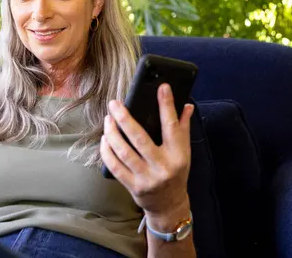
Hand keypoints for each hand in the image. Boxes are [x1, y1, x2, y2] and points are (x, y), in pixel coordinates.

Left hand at [101, 83, 194, 224]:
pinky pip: (115, 166)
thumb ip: (184, 127)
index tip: (162, 87)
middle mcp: (162, 167)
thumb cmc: (176, 173)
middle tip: (114, 103)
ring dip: (112, 133)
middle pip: (139, 138)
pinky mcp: (133, 186)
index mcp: (178, 155)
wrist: (169, 205)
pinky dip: (107, 151)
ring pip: (123, 151)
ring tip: (108, 119)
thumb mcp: (184, 152)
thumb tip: (187, 104)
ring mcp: (146, 178)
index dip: (166, 105)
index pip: (172, 126)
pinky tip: (105, 139)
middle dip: (124, 118)